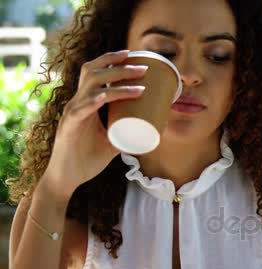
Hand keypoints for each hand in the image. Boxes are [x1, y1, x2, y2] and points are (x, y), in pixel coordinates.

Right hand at [42, 50, 147, 199]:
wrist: (67, 179)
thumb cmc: (86, 159)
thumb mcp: (112, 142)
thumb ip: (126, 133)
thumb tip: (151, 129)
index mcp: (85, 102)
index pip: (95, 73)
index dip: (110, 60)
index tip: (132, 54)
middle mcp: (77, 103)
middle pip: (94, 72)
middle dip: (118, 65)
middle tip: (143, 67)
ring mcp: (72, 114)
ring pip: (91, 87)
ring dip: (116, 81)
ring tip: (138, 78)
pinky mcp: (69, 127)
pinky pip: (80, 110)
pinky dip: (94, 101)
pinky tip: (104, 97)